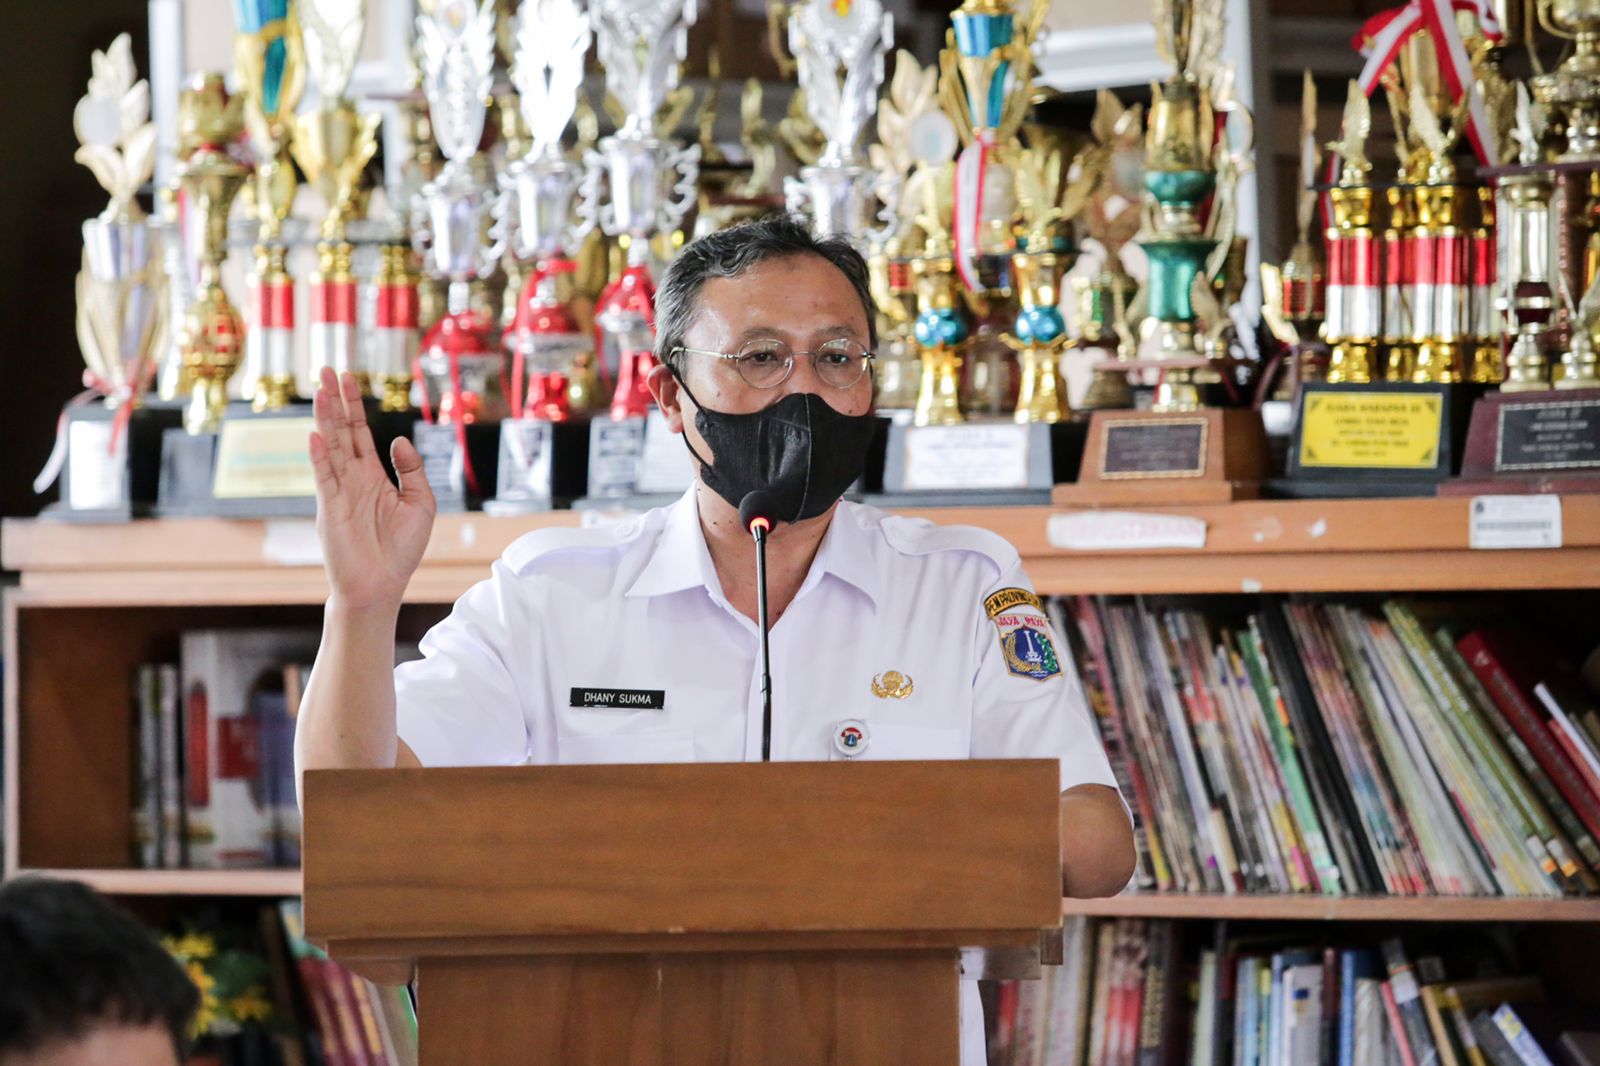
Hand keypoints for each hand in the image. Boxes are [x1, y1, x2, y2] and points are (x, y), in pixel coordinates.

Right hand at [310, 367, 434, 613]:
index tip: (349, 377)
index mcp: (374, 476)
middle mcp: (352, 478)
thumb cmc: (401, 550)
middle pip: (341, 431)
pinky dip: (320, 457)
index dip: (355, 405)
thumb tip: (398, 439)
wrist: (381, 586)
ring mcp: (338, 491)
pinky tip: (317, 435)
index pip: (360, 433)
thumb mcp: (421, 503)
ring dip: (325, 418)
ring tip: (319, 389)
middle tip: (326, 369)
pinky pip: (323, 478)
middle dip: (334, 400)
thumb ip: (413, 470)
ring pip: (330, 447)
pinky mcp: (329, 509)